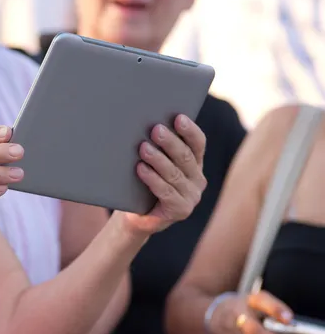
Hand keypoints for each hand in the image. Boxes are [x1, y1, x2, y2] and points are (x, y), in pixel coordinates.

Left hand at [123, 114, 207, 233]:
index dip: (189, 130)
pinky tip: (141, 169)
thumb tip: (147, 124)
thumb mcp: (152, 163)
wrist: (136, 215)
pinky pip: (166, 192)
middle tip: (155, 129)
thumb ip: (157, 147)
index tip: (178, 117)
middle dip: (170, 142)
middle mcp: (197, 179)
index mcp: (195, 163)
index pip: (198, 143)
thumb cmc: (143, 183)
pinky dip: (152, 179)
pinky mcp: (181, 210)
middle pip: (185, 157)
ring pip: (174, 174)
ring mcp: (191, 196)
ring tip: (143, 148)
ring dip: (158, 159)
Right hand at [208, 291, 300, 333]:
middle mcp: (237, 315)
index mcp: (247, 301)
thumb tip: (292, 323)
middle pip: (253, 330)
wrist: (216, 314)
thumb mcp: (257, 300)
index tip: (289, 319)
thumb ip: (274, 308)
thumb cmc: (243, 306)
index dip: (275, 309)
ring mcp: (233, 332)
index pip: (260, 301)